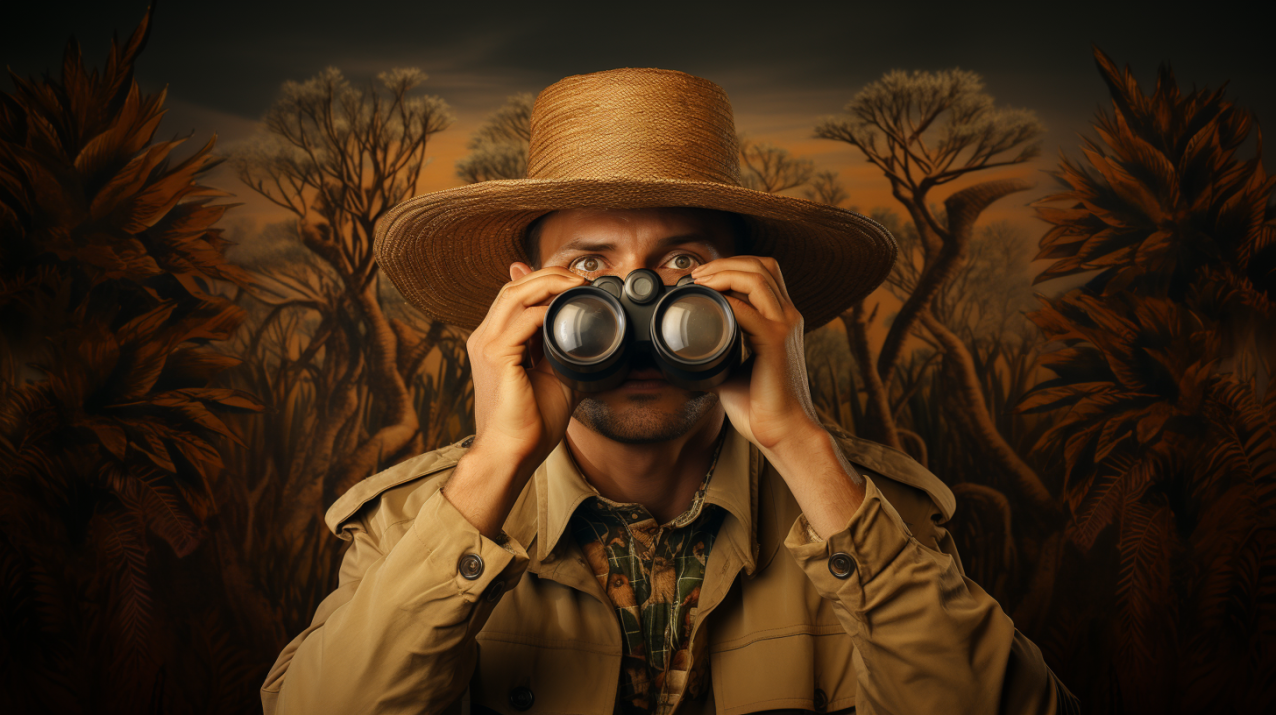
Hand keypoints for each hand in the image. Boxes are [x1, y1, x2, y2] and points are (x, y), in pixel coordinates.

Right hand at [444, 263, 585, 535]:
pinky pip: (522, 321)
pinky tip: (565, 310)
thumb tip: (595, 342)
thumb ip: (564, 355)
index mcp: (496, 342)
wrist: (512, 454)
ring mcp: (486, 345)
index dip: (544, 282)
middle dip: (549, 275)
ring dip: (548, 283)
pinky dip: (545, 310)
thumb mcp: (554, 379)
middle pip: (513, 287)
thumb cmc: (530, 424)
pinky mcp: (495, 357)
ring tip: (576, 284)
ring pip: (514, 294)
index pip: (515, 296)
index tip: (576, 282)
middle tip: (581, 278)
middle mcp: (485, 338)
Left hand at [690, 256, 822, 453]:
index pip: (764, 273)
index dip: (734, 266)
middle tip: (698, 274)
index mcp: (781, 319)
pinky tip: (708, 303)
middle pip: (763, 266)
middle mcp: (787, 317)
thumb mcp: (734, 365)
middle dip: (726, 262)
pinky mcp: (776, 343)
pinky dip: (725, 302)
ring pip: (758, 278)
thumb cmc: (760, 403)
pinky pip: (749, 310)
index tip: (703, 276)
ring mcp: (784, 327)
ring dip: (724, 274)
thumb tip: (689, 342)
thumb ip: (720, 347)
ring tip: (701, 282)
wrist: (782, 431)